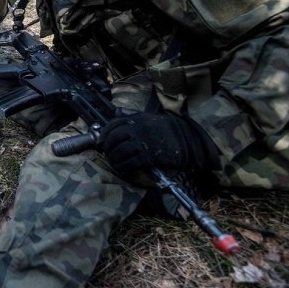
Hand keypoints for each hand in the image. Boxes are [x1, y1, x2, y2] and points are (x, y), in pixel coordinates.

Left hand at [99, 112, 219, 173]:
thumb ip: (133, 119)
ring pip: (120, 152)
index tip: (101, 142)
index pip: (113, 125)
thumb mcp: (149, 118)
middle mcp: (138, 129)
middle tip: (107, 155)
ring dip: (114, 159)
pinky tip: (123, 169)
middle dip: (108, 148)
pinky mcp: (149, 156)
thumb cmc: (167, 129)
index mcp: (137, 119)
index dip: (104, 134)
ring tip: (114, 163)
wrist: (187, 139)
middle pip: (114, 139)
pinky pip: (131, 163)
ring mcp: (143, 143)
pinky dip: (124, 167)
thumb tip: (115, 121)